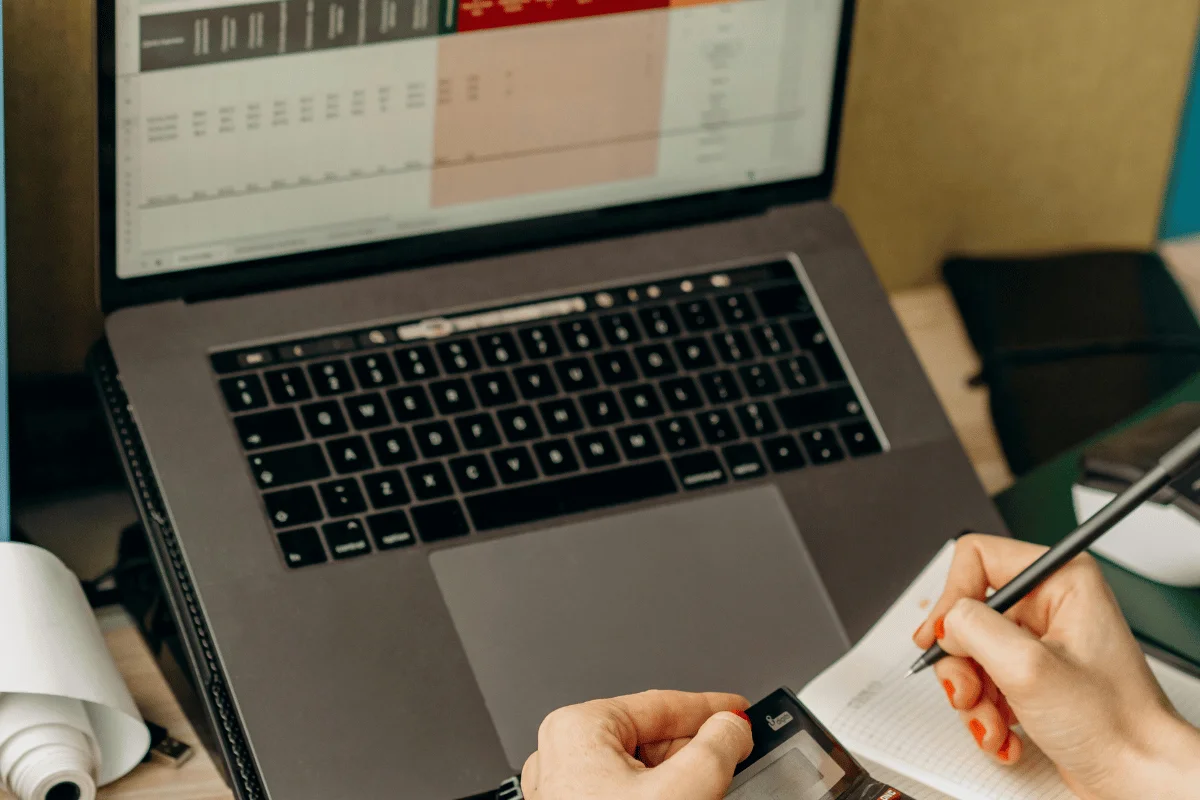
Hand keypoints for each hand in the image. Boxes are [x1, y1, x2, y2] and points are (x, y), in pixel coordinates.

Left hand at [520, 690, 752, 799]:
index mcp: (578, 729)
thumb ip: (718, 747)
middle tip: (738, 755)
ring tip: (714, 789)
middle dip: (696, 749)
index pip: (661, 705)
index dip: (711, 708)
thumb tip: (732, 727)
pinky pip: (624, 795)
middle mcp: (561, 755)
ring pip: (640, 771)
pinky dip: (661, 798)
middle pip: (650, 739)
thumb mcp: (686, 789)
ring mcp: (564, 792)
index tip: (741, 712)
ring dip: (681, 779)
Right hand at [913, 534, 1199, 799]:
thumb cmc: (1114, 724)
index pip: (977, 558)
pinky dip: (986, 712)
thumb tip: (945, 622)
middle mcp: (1051, 604)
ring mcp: (1041, 642)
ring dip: (973, 695)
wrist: (1140, 777)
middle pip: (968, 612)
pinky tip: (1005, 732)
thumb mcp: (1029, 668)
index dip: (953, 598)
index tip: (943, 637)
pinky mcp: (1033, 676)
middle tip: (968, 691)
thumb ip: (973, 629)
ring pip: (971, 652)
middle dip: (961, 662)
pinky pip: (984, 681)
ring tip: (992, 722)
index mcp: (1061, 579)